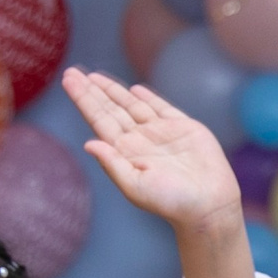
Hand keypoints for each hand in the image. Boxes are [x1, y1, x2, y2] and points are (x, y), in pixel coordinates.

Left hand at [61, 67, 242, 236]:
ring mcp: (160, 133)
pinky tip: (133, 89)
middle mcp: (139, 139)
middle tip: (71, 72)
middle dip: (91, 91)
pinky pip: (160, 107)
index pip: (99, 119)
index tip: (68, 80)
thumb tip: (87, 143)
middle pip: (110, 109)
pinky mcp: (183, 128)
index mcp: (125, 151)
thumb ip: (112, 164)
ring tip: (93, 76)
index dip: (84, 99)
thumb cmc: (171, 201)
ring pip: (131, 105)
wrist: (208, 204)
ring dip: (113, 90)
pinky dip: (146, 97)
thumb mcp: (135, 186)